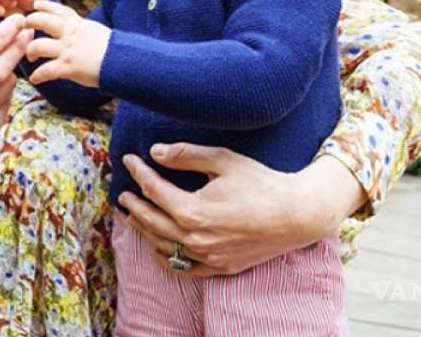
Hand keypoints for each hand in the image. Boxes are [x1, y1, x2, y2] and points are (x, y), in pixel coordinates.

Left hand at [24, 0, 109, 87]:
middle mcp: (70, 34)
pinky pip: (45, 71)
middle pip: (43, 21)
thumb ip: (82, 29)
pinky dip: (37, 75)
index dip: (45, 6)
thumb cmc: (113, 49)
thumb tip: (76, 29)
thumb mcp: (96, 31)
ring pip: (38, 46)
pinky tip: (34, 79)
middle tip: (24, 27)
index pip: (58, 10)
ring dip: (30, 51)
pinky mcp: (67, 67)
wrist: (122, 61)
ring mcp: (67, 50)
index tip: (35, 5)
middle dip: (30, 22)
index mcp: (78, 24)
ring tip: (30, 56)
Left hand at [117, 146, 364, 275]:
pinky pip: (184, 269)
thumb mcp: (223, 160)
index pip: (154, 190)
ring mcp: (207, 257)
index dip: (139, 172)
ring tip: (133, 216)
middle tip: (123, 193)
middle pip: (152, 221)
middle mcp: (195, 238)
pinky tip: (158, 250)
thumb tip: (156, 152)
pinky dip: (166, 259)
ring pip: (163, 246)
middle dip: (134, 205)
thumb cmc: (261, 183)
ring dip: (144, 230)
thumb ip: (186, 156)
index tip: (129, 159)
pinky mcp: (220, 267)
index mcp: (192, 210)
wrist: (297, 214)